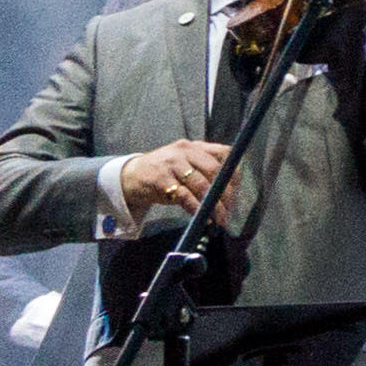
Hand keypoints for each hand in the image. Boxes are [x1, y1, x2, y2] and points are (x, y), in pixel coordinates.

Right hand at [115, 137, 235, 219]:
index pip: (223, 154)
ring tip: (219, 218)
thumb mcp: (184, 164)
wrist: (130, 176)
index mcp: (194, 147)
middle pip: (214, 170)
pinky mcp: (161, 179)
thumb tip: (228, 192)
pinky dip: (196, 208)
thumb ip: (204, 170)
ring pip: (201, 184)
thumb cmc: (163, 173)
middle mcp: (185, 151)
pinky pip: (184, 195)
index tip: (236, 192)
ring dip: (213, 204)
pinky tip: (202, 217)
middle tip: (228, 210)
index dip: (233, 174)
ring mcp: (172, 164)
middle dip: (225, 192)